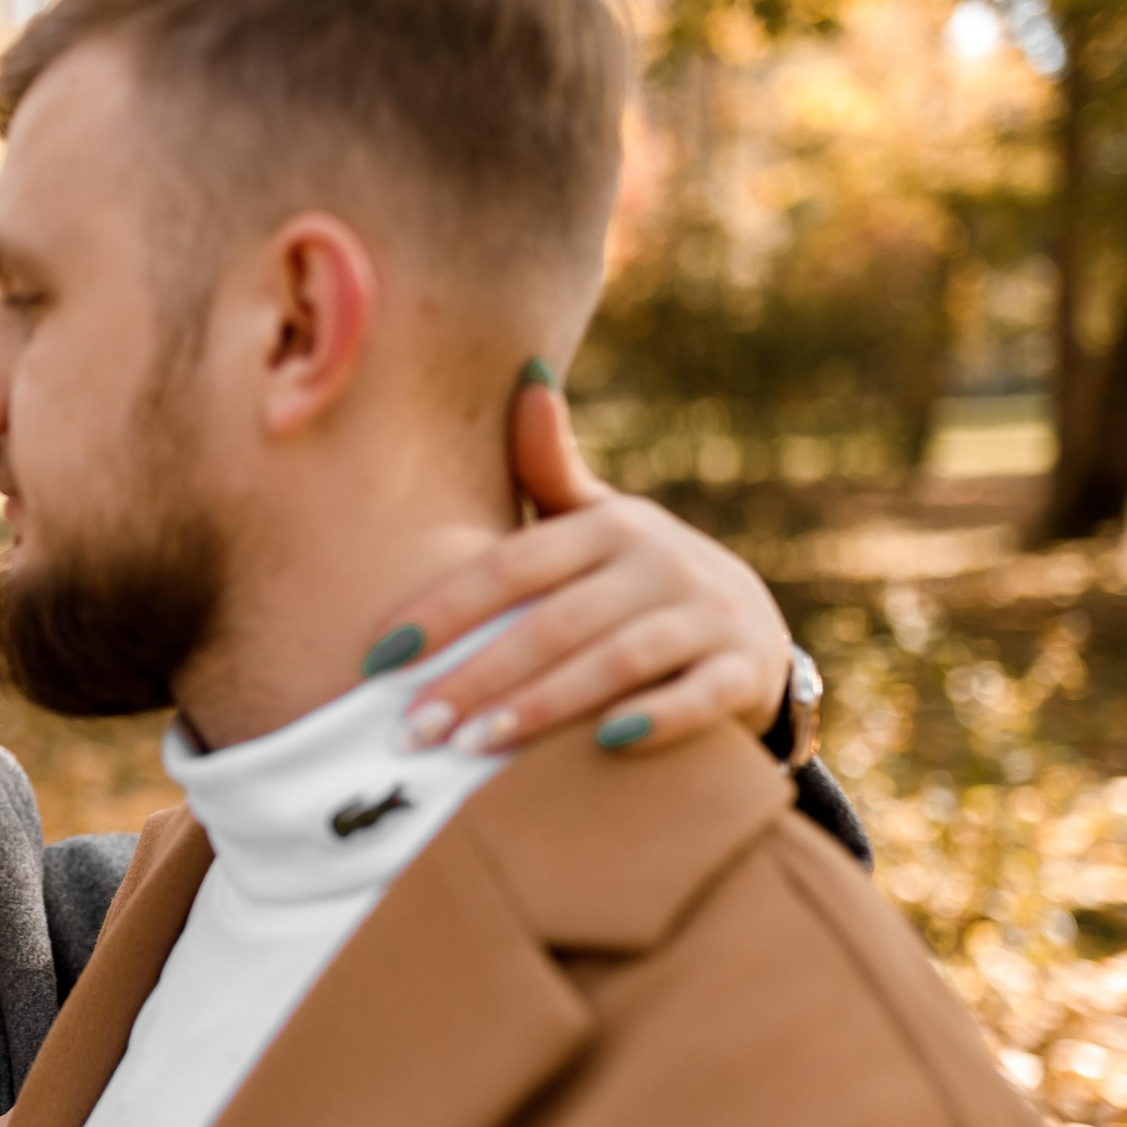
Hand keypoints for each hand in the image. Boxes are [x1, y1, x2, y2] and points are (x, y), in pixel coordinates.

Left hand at [367, 366, 791, 756]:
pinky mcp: (742, 670)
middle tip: (412, 727)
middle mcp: (660, 562)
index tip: (379, 655)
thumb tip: (527, 377)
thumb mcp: (598, 522)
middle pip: (553, 621)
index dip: (443, 609)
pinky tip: (603, 746)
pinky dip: (656, 718)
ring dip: (542, 705)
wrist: (747, 627)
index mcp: (609, 526)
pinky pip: (699, 695)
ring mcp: (707, 615)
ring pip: (616, 661)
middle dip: (476, 675)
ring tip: (472, 749)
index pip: (511, 566)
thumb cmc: (634, 578)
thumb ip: (549, 470)